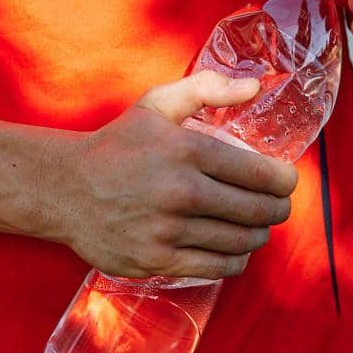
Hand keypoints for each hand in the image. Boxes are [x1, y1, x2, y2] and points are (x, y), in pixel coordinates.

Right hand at [62, 71, 298, 280]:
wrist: (66, 189)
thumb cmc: (118, 144)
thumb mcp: (156, 103)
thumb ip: (207, 88)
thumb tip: (255, 86)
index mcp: (185, 150)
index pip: (256, 173)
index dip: (283, 180)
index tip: (286, 180)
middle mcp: (179, 192)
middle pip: (255, 210)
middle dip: (277, 209)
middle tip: (278, 205)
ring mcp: (168, 230)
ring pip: (240, 241)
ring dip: (258, 234)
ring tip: (257, 225)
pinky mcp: (157, 261)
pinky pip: (217, 267)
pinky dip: (236, 259)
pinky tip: (235, 249)